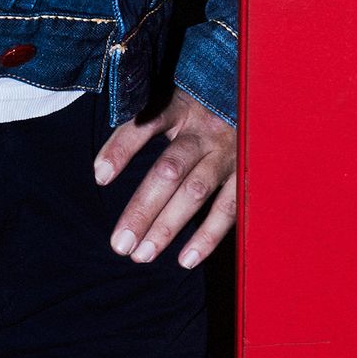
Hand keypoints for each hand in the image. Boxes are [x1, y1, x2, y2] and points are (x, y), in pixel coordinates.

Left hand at [93, 88, 236, 268]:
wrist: (256, 99)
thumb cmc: (201, 108)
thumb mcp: (174, 103)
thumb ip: (143, 123)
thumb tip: (102, 169)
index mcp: (180, 107)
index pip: (145, 124)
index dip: (122, 148)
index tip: (100, 176)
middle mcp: (204, 130)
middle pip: (169, 170)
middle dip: (142, 209)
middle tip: (120, 243)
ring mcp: (227, 153)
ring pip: (195, 193)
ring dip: (168, 227)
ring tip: (142, 254)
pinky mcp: (245, 173)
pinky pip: (227, 208)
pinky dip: (208, 236)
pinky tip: (186, 258)